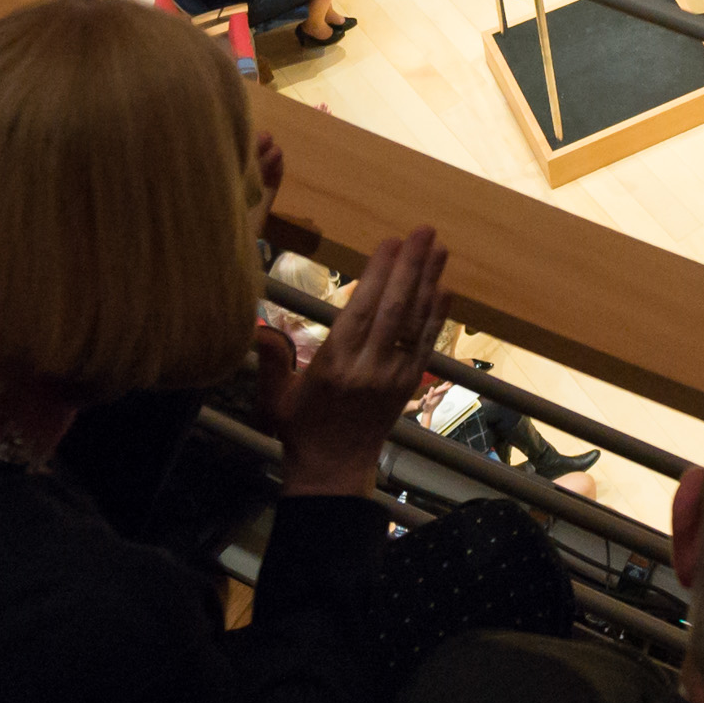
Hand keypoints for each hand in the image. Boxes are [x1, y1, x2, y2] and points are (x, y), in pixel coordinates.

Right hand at [247, 222, 448, 496]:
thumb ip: (273, 360)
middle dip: (411, 267)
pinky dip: (437, 315)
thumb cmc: (301, 429)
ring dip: (429, 282)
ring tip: (439, 248)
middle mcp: (370, 368)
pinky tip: (444, 288)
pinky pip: (427, 344)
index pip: (362, 312)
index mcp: (335, 366)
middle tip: (424, 231)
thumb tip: (259, 326)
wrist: (334, 470)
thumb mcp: (276, 398)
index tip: (389, 242)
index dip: (378, 275)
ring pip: (416, 322)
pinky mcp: (409, 384)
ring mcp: (394, 376)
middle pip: (395, 310)